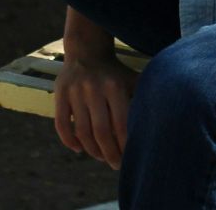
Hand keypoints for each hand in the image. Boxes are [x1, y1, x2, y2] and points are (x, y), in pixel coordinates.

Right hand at [54, 47, 137, 168]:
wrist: (87, 51)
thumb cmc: (114, 73)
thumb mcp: (131, 80)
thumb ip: (142, 99)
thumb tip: (156, 126)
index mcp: (115, 86)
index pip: (121, 123)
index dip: (125, 145)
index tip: (129, 157)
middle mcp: (94, 88)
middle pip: (102, 131)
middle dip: (110, 153)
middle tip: (115, 164)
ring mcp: (75, 91)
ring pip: (82, 131)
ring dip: (92, 150)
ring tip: (100, 157)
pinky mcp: (60, 94)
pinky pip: (62, 124)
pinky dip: (69, 141)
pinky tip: (79, 149)